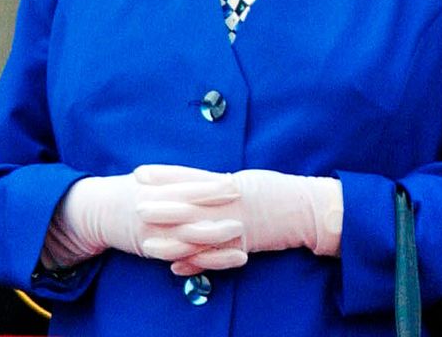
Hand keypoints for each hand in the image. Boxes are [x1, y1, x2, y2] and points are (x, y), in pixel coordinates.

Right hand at [41, 165, 244, 267]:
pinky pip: (181, 254)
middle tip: (242, 200)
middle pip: (190, 204)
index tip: (231, 179)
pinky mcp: (152, 247)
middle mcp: (153, 205)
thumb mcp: (145, 181)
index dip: (208, 182)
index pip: (185, 183)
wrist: (95, 212)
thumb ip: (171, 180)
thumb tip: (201, 177)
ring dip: (215, 232)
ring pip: (188, 231)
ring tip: (240, 230)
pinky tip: (222, 257)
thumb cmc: (125, 194)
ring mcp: (153, 228)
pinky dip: (203, 257)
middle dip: (216, 203)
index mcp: (153, 187)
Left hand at [133, 165, 343, 274]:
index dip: (162, 175)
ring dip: (171, 239)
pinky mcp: (243, 245)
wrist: (306, 209)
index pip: (187, 176)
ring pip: (198, 233)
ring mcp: (235, 224)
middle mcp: (227, 203)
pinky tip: (175, 268)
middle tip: (134, 205)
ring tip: (146, 243)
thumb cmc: (276, 190)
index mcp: (226, 182)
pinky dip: (196, 262)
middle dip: (159, 206)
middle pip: (188, 204)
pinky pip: (215, 256)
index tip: (139, 172)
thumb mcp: (244, 180)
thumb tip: (193, 182)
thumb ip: (217, 183)